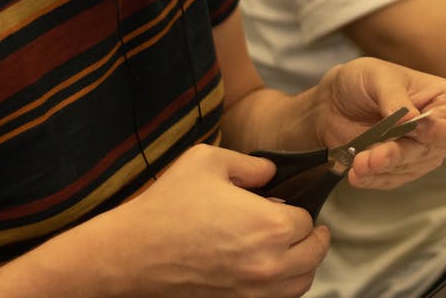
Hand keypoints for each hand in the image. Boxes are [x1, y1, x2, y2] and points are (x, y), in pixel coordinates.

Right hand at [95, 145, 327, 296]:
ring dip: (302, 265)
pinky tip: (266, 269)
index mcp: (269, 226)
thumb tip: (272, 173)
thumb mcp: (208, 161)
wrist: (131, 253)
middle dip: (311, 237)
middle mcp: (268, 264)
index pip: (307, 221)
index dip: (298, 209)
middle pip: (314, 255)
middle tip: (303, 226)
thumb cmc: (167, 206)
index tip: (285, 206)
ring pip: (301, 284)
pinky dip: (281, 286)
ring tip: (289, 249)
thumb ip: (251, 163)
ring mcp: (252, 292)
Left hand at [313, 58, 445, 189]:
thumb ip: (394, 97)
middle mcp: (441, 131)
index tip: (415, 128)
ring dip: (382, 167)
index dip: (444, 135)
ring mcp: (420, 152)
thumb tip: (412, 119)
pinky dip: (372, 178)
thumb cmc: (363, 80)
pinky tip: (356, 172)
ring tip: (357, 162)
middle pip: (431, 154)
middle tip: (372, 155)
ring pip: (409, 169)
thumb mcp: (377, 77)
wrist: (333, 102)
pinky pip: (391, 180)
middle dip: (399, 154)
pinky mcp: (399, 169)